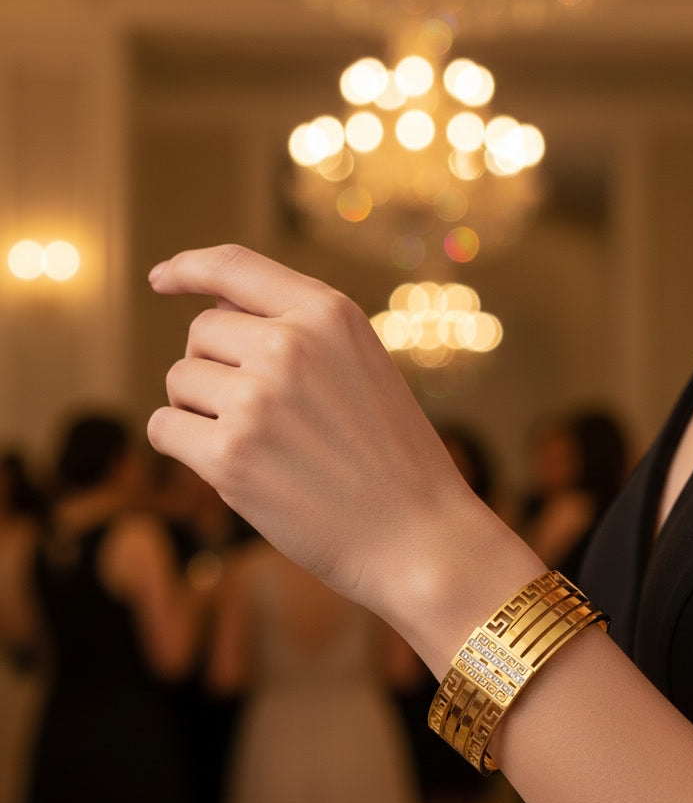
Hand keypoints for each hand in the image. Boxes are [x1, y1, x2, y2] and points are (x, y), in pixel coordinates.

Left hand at [147, 245, 541, 669]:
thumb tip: (212, 311)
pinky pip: (164, 428)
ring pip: (180, 381)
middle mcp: (289, 345)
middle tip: (262, 415)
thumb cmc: (393, 458)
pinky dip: (184, 446)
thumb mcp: (364, 368)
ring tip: (261, 446)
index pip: (235, 267)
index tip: (163, 280)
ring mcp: (257, 399)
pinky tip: (231, 468)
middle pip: (201, 333)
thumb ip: (302, 332)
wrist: (419, 535)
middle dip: (216, 368)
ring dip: (202, 411)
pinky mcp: (229, 457)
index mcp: (329, 315)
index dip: (189, 267)